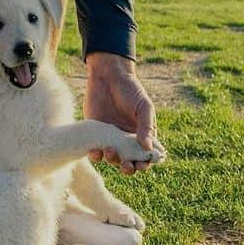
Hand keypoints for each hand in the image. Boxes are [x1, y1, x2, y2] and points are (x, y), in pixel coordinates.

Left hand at [84, 53, 163, 175]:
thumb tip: (148, 148)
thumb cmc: (130, 90)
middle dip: (128, 167)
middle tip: (125, 165)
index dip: (144, 164)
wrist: (108, 77)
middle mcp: (127, 140)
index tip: (141, 165)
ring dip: (112, 160)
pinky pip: (96, 150)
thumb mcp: (143, 106)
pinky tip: (95, 152)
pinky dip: (96, 155)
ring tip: (109, 152)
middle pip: (129, 162)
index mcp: (142, 135)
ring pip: (112, 159)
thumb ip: (146, 127)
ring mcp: (111, 138)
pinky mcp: (96, 134)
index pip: (145, 156)